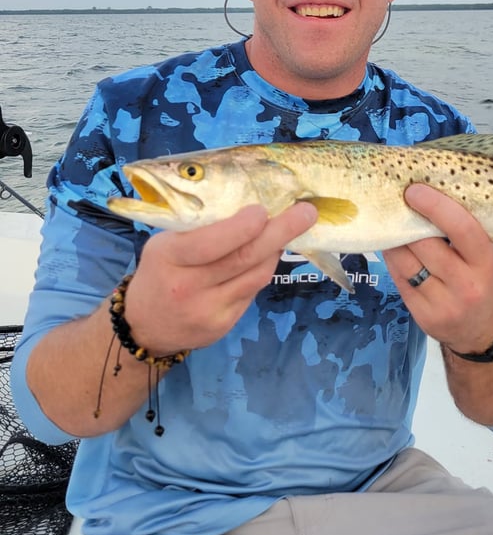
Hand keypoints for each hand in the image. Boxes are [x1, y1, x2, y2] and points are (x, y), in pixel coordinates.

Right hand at [122, 201, 318, 354]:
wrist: (145, 326)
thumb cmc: (160, 272)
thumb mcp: (165, 244)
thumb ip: (201, 230)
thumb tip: (252, 209)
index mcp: (169, 259)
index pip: (210, 244)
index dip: (241, 227)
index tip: (263, 210)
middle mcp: (188, 288)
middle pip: (243, 259)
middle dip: (280, 232)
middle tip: (306, 212)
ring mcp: (208, 311)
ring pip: (256, 276)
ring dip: (276, 250)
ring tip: (289, 229)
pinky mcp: (223, 326)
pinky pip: (252, 291)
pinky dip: (263, 270)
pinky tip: (267, 256)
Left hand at [383, 183, 492, 352]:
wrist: (483, 334)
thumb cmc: (484, 283)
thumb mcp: (488, 257)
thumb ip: (464, 232)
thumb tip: (430, 197)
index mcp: (487, 263)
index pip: (461, 228)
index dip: (435, 206)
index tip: (414, 190)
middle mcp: (467, 285)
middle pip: (425, 244)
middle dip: (408, 220)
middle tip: (397, 203)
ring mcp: (443, 304)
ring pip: (406, 262)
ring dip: (394, 239)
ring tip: (392, 225)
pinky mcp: (423, 317)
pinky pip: (399, 279)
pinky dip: (394, 260)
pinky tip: (395, 250)